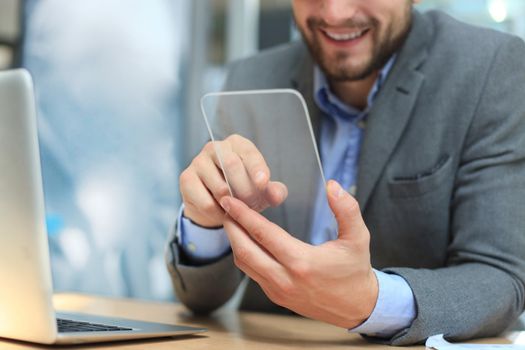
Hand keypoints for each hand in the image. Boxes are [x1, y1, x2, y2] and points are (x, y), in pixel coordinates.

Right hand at [179, 134, 287, 227]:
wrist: (215, 204)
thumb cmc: (242, 191)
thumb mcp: (262, 192)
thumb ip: (274, 191)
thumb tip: (277, 195)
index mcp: (238, 144)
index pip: (249, 153)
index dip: (257, 168)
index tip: (263, 183)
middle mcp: (216, 147)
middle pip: (232, 167)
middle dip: (246, 191)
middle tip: (251, 206)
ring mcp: (198, 161)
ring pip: (219, 187)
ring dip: (232, 204)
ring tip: (237, 209)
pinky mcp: (186, 178)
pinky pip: (206, 201)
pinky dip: (218, 212)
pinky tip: (222, 212)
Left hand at [219, 180, 377, 328]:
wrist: (357, 307)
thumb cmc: (356, 270)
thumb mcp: (359, 237)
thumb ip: (347, 209)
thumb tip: (332, 185)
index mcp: (302, 262)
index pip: (263, 234)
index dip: (243, 215)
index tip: (229, 200)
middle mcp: (285, 279)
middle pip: (244, 250)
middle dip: (231, 226)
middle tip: (223, 206)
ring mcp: (278, 291)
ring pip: (245, 264)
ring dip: (234, 241)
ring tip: (231, 220)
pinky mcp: (276, 296)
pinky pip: (252, 273)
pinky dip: (244, 255)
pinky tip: (245, 240)